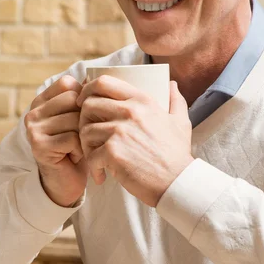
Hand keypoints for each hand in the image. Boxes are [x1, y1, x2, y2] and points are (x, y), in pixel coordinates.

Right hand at [25, 75, 86, 206]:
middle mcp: (33, 112)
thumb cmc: (76, 149)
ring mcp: (33, 129)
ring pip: (74, 119)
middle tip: (83, 137)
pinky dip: (81, 150)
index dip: (84, 100)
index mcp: (41, 101)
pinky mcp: (39, 145)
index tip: (84, 119)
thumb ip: (81, 99)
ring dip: (84, 136)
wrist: (65, 182)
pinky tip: (75, 157)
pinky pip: (73, 138)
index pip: (68, 84)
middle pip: (73, 100)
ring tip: (78, 148)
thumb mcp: (78, 119)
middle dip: (86, 120)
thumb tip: (97, 77)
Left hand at [77, 75, 193, 206]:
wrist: (177, 181)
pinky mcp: (112, 152)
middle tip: (89, 137)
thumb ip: (176, 101)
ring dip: (86, 146)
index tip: (83, 103)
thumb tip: (171, 84)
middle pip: (88, 105)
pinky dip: (93, 167)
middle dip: (82, 120)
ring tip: (96, 158)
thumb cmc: (177, 155)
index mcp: (142, 100)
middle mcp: (129, 112)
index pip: (104, 82)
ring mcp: (120, 131)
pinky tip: (102, 175)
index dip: (87, 90)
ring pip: (85, 131)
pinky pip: (90, 155)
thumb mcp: (181, 122)